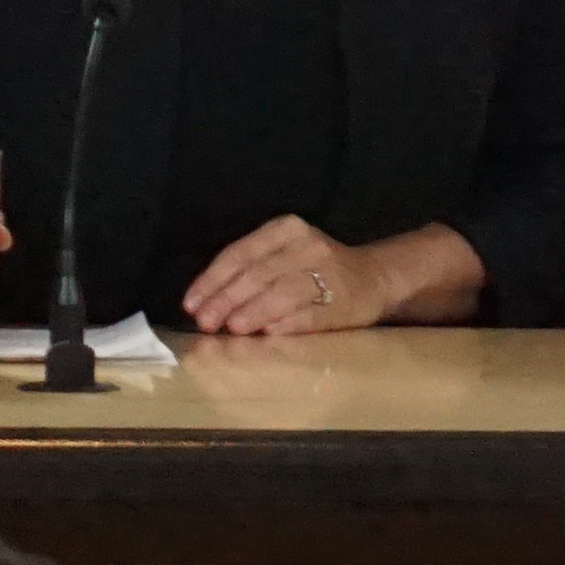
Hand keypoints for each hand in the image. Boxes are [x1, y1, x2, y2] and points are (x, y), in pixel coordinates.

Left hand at [180, 215, 391, 337]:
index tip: (191, 304)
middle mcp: (306, 245)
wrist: (373, 277)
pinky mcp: (341, 303)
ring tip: (231, 328)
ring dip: (253, 311)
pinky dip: (285, 324)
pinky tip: (267, 334)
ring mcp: (326, 273)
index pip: (240, 254)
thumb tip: (207, 302)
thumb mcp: (283, 254)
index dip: (212, 280)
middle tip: (205, 322)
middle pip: (257, 274)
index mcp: (286, 229)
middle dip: (226, 300)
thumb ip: (250, 271)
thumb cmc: (315, 268)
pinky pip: (308, 315)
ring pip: (281, 292)